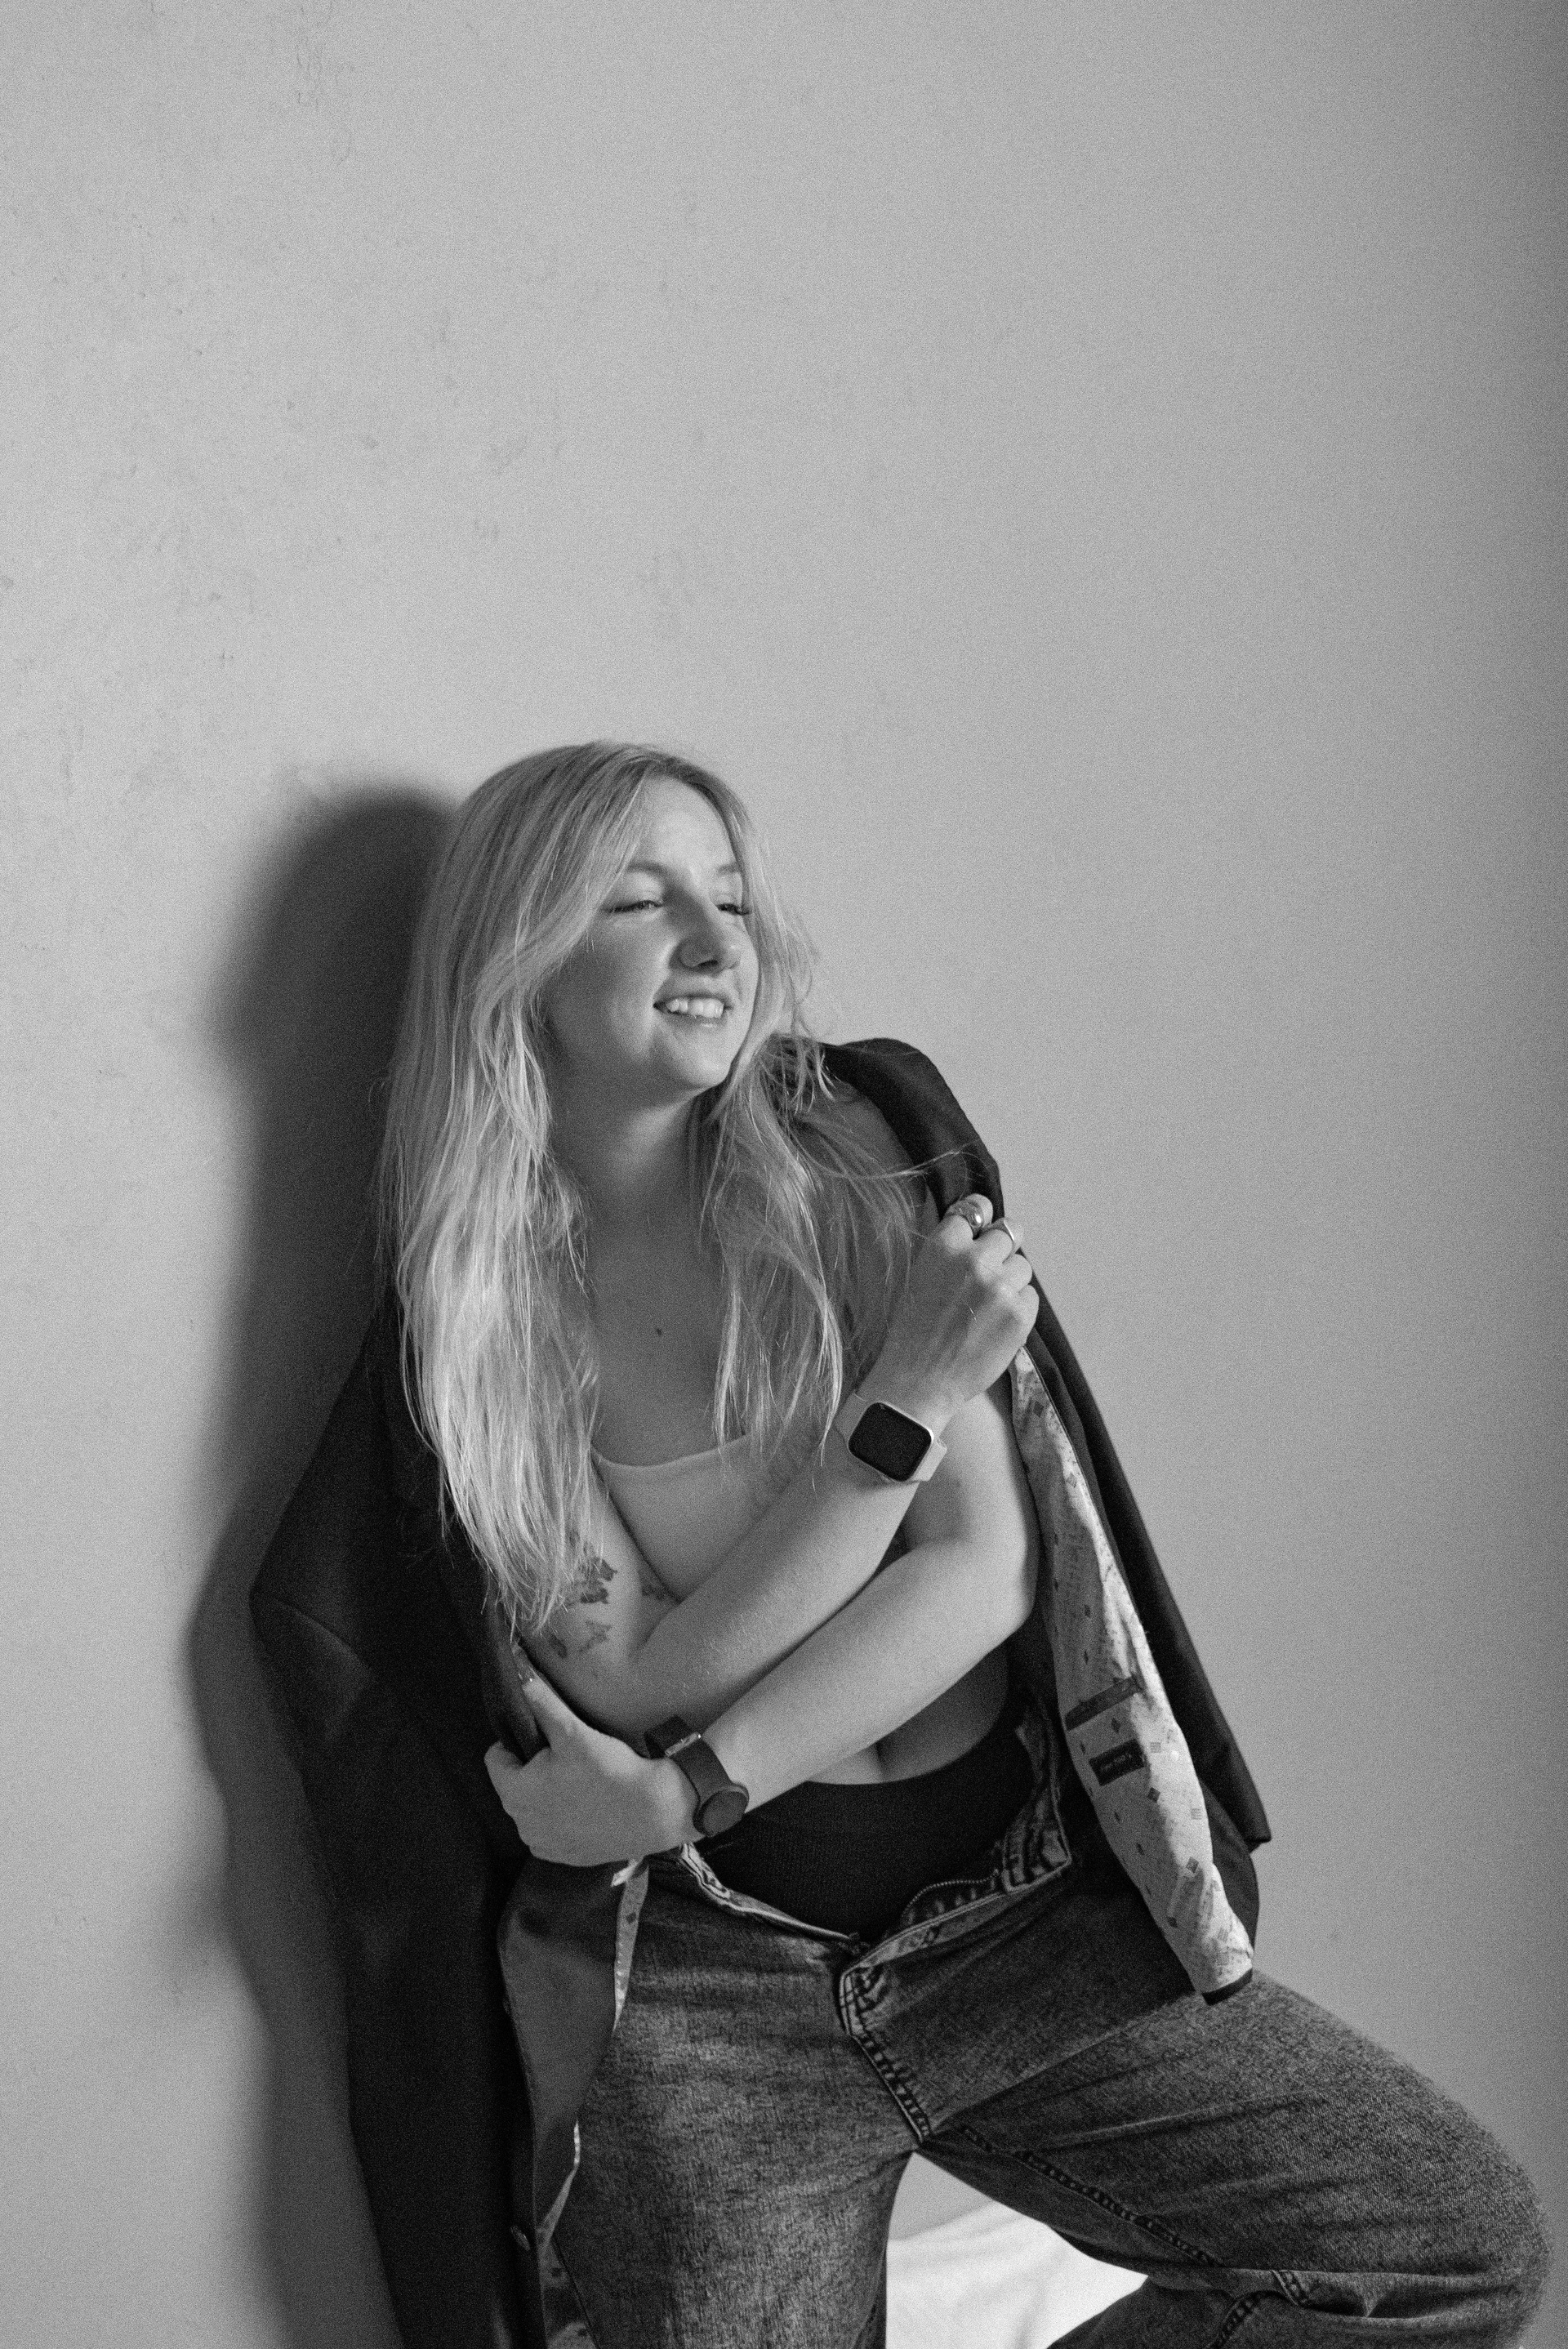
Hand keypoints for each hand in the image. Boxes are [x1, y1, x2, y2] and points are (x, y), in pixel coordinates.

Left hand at [483, 1666, 691, 1865]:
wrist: (654, 1811)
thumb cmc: (609, 1770)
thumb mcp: (571, 1732)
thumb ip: (540, 1701)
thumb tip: (517, 1666)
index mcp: (514, 1794)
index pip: (495, 1759)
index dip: (518, 1743)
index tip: (548, 1740)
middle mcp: (521, 1825)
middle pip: (513, 1784)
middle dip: (532, 1769)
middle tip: (567, 1758)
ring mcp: (542, 1845)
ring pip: (532, 1807)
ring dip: (545, 1794)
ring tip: (579, 1780)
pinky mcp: (563, 1857)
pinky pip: (550, 1830)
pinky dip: (561, 1818)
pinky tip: (586, 1805)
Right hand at [868, 1192, 1038, 1433]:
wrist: (919, 1379)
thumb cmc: (912, 1331)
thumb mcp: (921, 1276)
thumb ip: (950, 1253)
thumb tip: (981, 1235)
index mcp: (944, 1245)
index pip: (977, 1209)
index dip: (983, 1219)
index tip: (984, 1227)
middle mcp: (975, 1259)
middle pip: (1009, 1233)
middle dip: (1002, 1250)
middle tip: (992, 1272)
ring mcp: (1001, 1286)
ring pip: (1023, 1267)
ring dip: (1011, 1281)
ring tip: (990, 1306)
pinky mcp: (1020, 1313)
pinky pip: (1031, 1297)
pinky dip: (1019, 1307)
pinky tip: (997, 1324)